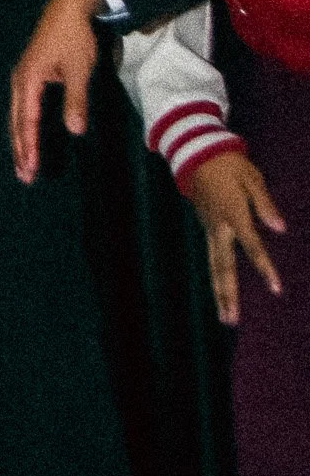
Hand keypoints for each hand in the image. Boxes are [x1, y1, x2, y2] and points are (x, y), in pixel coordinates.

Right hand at [10, 0, 103, 182]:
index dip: (30, 145)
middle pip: (17, 123)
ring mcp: (23, 79)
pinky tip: (27, 136)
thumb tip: (75, 130)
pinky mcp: (29, 77)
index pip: (28, 121)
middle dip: (21, 150)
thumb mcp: (79, 69)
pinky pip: (22, 108)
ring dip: (21, 141)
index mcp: (29, 80)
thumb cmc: (74, 37)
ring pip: (18, 116)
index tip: (32, 167)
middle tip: (25, 176)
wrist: (68, 8)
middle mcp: (20, 82)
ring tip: (24, 164)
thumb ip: (76, 99)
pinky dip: (23, 127)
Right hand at [184, 149, 285, 326]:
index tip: (276, 288)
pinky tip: (223, 293)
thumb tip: (281, 229)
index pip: (251, 246)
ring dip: (220, 293)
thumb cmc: (229, 165)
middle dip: (227, 295)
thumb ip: (265, 204)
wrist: (196, 155)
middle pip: (223, 267)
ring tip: (226, 317)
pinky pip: (213, 258)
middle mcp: (218, 227)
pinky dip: (217, 278)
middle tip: (231, 320)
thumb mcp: (252, 178)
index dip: (265, 267)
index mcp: (233, 214)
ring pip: (214, 267)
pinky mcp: (208, 229)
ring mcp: (209, 229)